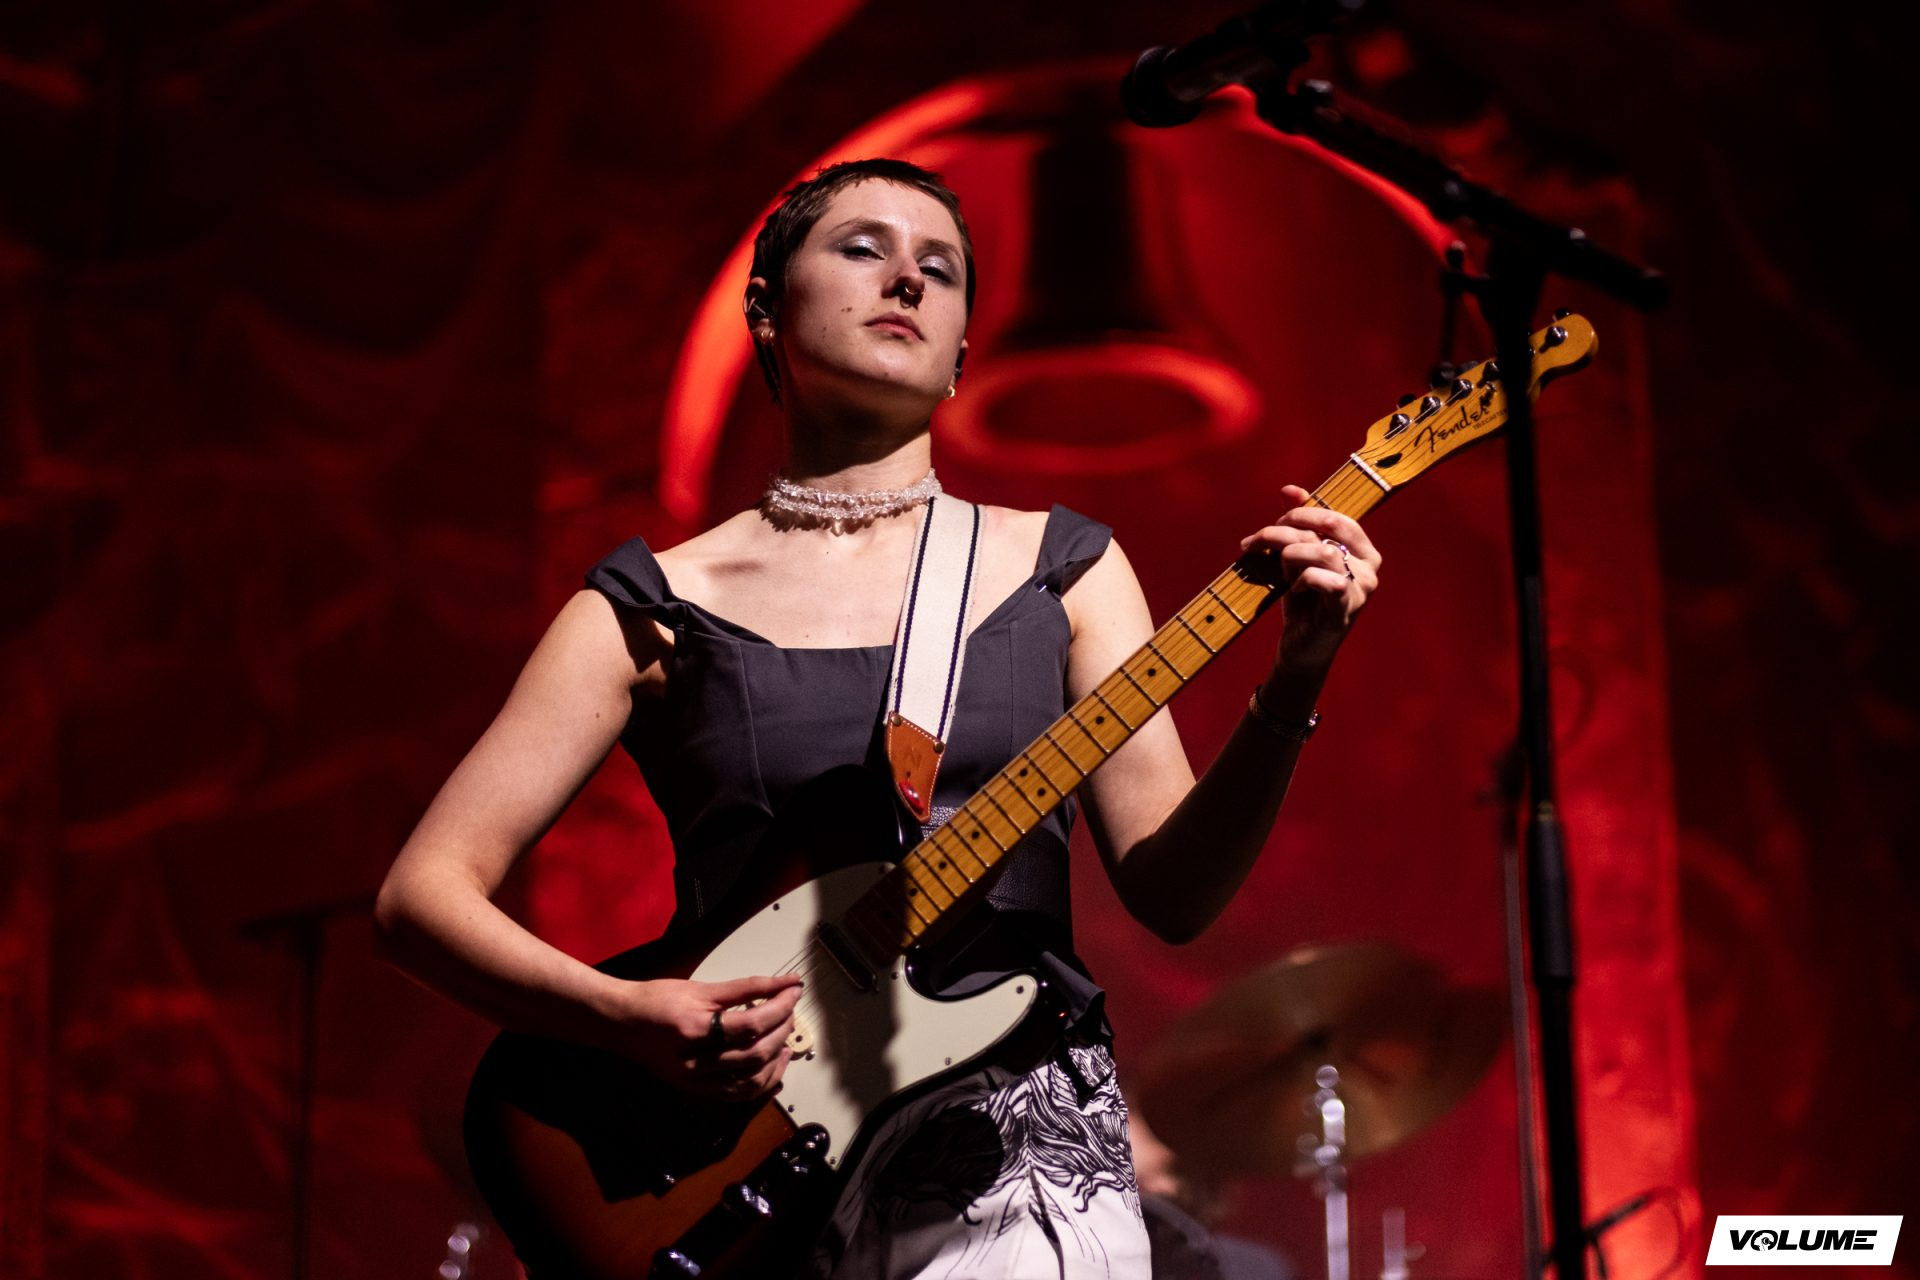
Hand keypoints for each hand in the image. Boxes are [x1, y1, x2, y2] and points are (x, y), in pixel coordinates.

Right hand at [604, 973, 802, 1100]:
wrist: (621, 1023)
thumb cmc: (656, 1000)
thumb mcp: (700, 988)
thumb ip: (744, 988)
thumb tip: (782, 983)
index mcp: (694, 1030)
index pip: (751, 1023)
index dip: (780, 1006)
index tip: (794, 990)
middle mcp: (694, 1061)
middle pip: (754, 1053)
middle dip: (781, 1029)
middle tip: (789, 1009)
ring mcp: (695, 1081)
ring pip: (751, 1080)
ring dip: (776, 1059)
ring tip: (784, 1037)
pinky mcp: (696, 1090)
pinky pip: (738, 1095)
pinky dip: (762, 1082)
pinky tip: (772, 1065)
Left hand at [1238, 484, 1381, 674]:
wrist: (1300, 649)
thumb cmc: (1302, 601)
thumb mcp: (1297, 558)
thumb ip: (1299, 523)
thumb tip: (1289, 488)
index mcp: (1363, 549)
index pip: (1335, 516)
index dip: (1301, 513)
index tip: (1274, 524)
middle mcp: (1370, 566)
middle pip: (1326, 527)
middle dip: (1287, 529)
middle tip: (1260, 541)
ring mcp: (1362, 588)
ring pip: (1321, 551)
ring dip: (1289, 556)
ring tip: (1280, 571)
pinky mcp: (1347, 608)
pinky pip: (1322, 579)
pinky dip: (1301, 580)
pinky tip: (1294, 591)